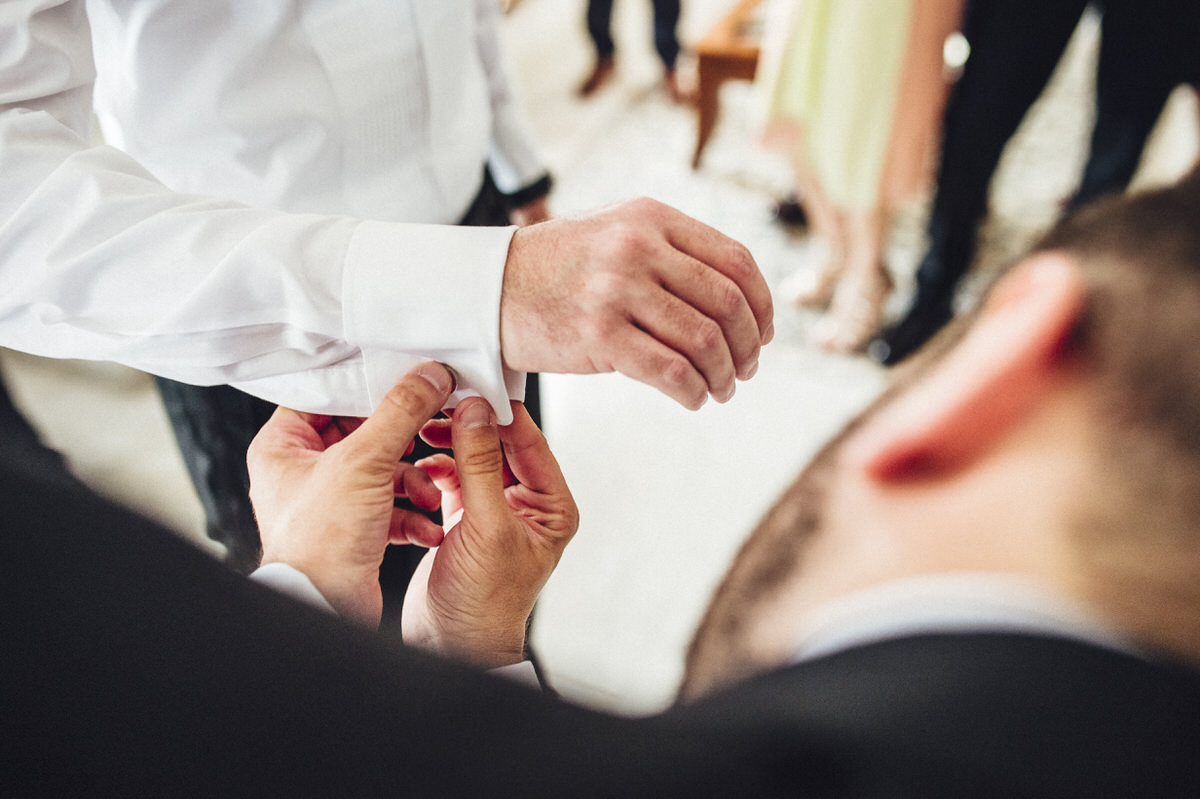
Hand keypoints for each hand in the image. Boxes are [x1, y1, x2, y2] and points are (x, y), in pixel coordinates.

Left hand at [247, 362, 455, 626]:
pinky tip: (428, 525)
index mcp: (283, 446)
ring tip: (430, 494)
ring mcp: (330, 502)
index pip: (326, 396)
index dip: (365, 386)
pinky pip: (391, 508)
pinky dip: (413, 515)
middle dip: (404, 443)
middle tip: (429, 432)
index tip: (404, 377)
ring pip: (383, 472)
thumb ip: (400, 412)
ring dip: (415, 482)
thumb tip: (428, 375)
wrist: (326, 610)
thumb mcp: (364, 462)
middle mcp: (302, 472)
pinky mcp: (354, 531)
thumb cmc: (319, 544)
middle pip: (364, 433)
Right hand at [402, 398, 577, 667]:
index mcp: (552, 505)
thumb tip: (478, 413)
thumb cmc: (485, 603)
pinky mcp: (466, 518)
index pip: (530, 441)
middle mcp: (528, 504)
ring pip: (474, 458)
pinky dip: (437, 467)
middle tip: (441, 400)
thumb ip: (480, 466)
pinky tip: (420, 464)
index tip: (472, 385)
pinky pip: (454, 477)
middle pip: (500, 445)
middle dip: (470, 424)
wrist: (455, 645)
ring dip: (450, 444)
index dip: (501, 412)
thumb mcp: (485, 527)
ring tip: (424, 428)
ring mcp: (496, 510)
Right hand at [499, 197, 773, 409]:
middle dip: (748, 346)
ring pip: (705, 341)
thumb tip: (742, 300)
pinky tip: (693, 398)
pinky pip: (672, 372)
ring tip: (719, 389)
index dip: (762, 303)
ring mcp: (617, 289)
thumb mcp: (618, 234)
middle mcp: (638, 247)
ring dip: (723, 375)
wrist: (490, 288)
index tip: (764, 333)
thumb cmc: (561, 269)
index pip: (736, 260)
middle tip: (746, 370)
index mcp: (652, 218)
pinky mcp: (599, 334)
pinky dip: (693, 392)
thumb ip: (673, 252)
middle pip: (728, 303)